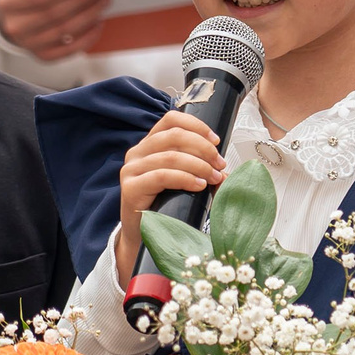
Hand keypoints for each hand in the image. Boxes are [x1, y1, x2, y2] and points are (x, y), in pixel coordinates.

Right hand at [0, 0, 110, 62]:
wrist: (13, 19)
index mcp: (8, 4)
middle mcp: (16, 27)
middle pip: (54, 15)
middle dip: (81, 0)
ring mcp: (30, 45)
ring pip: (64, 31)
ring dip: (88, 15)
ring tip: (102, 1)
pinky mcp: (44, 56)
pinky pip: (70, 49)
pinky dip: (88, 36)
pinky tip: (98, 23)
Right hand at [113, 111, 225, 274]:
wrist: (142, 235)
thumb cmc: (164, 206)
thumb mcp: (183, 179)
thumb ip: (198, 166)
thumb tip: (224, 167)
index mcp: (150, 144)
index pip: (172, 119)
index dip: (197, 126)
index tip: (216, 141)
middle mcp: (137, 152)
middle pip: (175, 135)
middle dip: (203, 148)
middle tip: (219, 164)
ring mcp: (131, 169)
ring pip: (171, 156)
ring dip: (198, 165)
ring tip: (213, 177)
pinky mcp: (131, 188)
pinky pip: (162, 176)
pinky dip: (185, 178)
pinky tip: (199, 185)